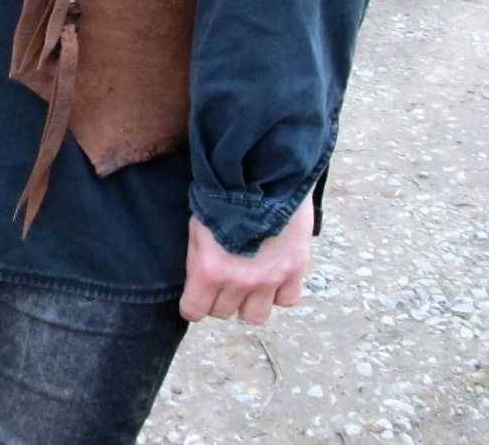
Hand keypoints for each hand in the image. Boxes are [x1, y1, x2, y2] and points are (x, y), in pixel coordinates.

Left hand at [179, 197, 313, 325]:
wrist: (262, 173)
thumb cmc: (223, 195)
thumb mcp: (198, 228)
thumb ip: (200, 260)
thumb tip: (202, 280)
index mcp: (209, 270)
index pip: (195, 311)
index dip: (193, 304)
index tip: (196, 297)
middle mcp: (239, 281)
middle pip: (224, 313)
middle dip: (221, 299)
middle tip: (224, 281)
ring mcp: (269, 278)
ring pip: (255, 316)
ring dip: (250, 303)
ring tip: (250, 284)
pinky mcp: (294, 268)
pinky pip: (287, 300)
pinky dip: (280, 292)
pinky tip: (274, 276)